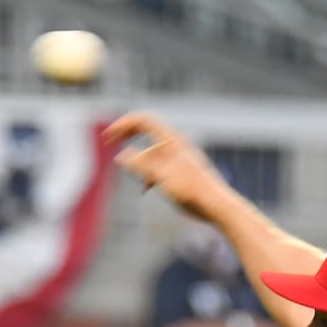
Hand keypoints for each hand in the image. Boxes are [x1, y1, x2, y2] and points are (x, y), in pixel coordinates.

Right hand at [105, 112, 232, 221]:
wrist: (217, 206)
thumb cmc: (192, 192)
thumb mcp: (161, 178)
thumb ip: (141, 166)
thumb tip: (121, 155)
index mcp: (172, 141)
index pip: (144, 120)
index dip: (124, 124)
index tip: (109, 136)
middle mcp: (176, 144)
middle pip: (146, 130)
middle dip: (127, 135)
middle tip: (110, 142)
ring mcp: (179, 156)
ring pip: (151, 151)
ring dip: (139, 162)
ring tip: (140, 181)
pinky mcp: (182, 169)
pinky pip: (159, 164)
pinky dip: (149, 172)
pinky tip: (147, 188)